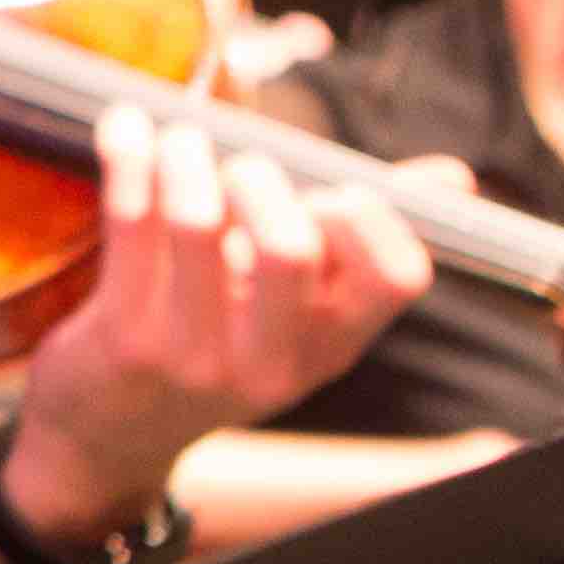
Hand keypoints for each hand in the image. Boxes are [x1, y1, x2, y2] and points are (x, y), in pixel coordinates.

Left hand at [4, 115, 440, 541]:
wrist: (109, 433)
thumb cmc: (216, 340)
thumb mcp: (295, 309)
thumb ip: (362, 238)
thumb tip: (454, 177)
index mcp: (330, 346)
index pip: (396, 278)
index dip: (370, 218)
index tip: (331, 190)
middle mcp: (269, 362)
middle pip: (290, 248)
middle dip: (263, 182)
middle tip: (241, 166)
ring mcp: (192, 356)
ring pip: (198, 223)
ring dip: (186, 156)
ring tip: (179, 140)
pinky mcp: (122, 339)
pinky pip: (129, 223)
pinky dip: (130, 159)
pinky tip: (126, 130)